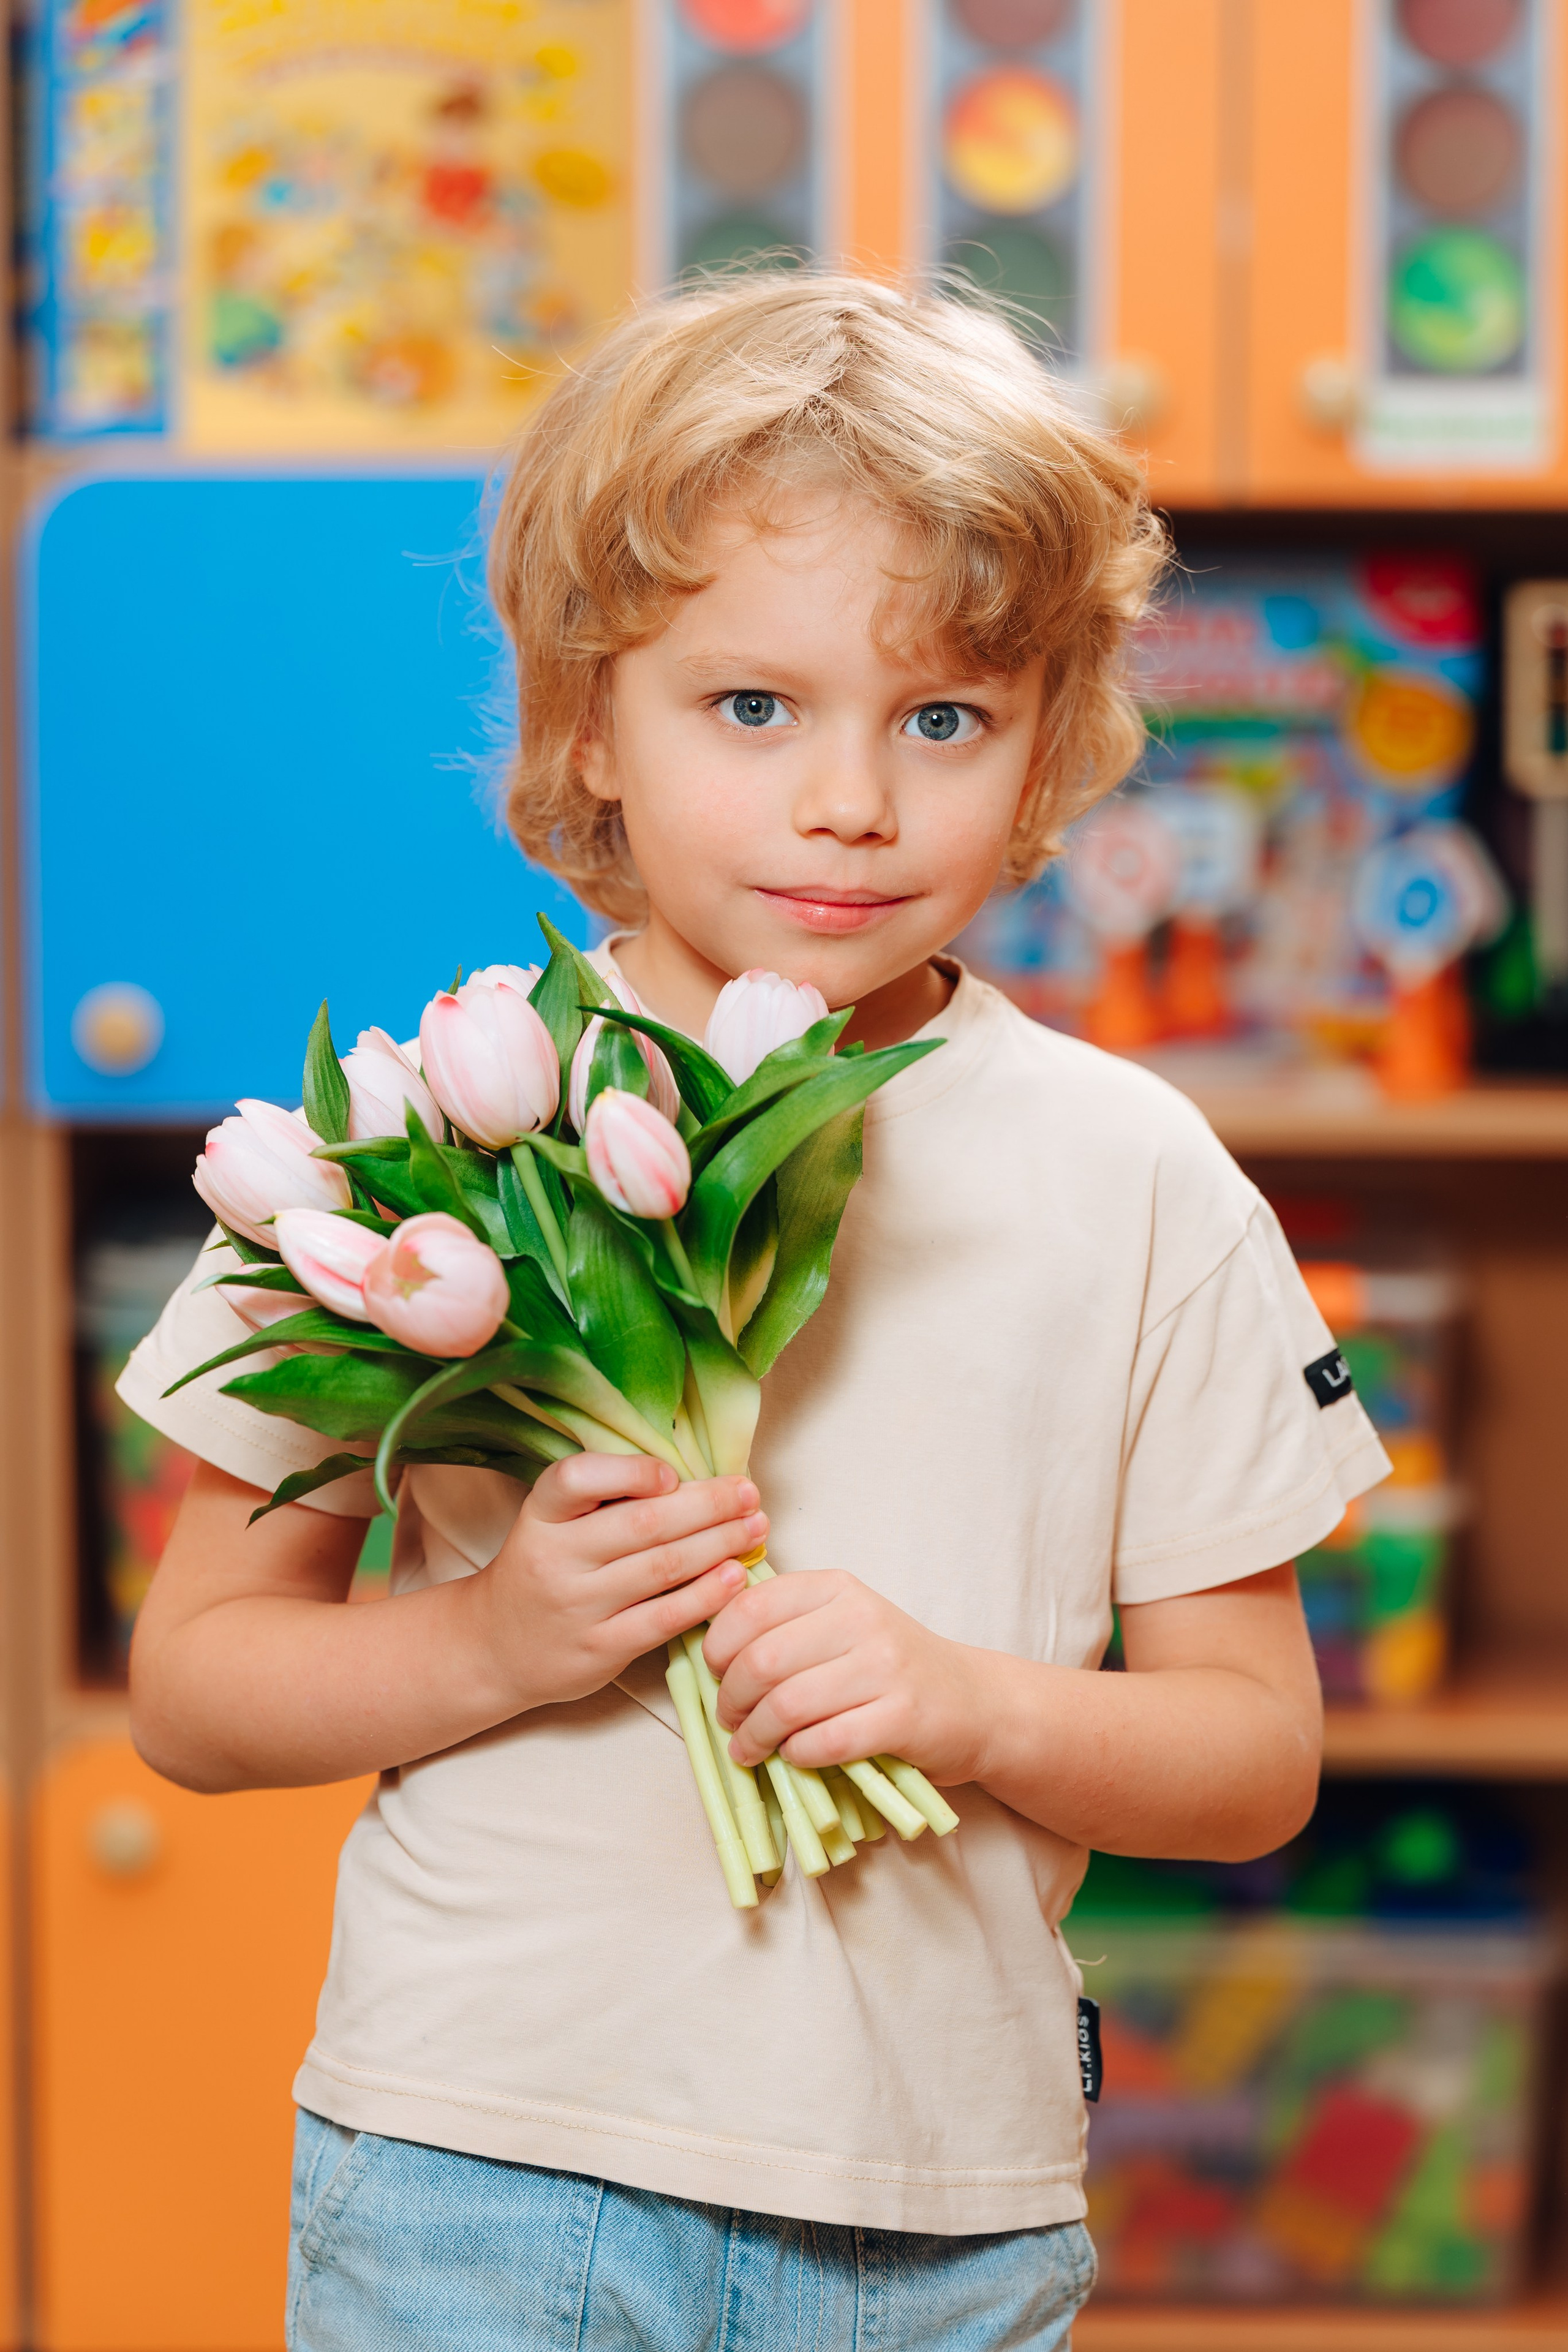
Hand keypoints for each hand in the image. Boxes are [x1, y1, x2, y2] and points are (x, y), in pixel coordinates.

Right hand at [473, 1454, 766, 1714]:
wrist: (496, 1647)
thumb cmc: (545, 1569)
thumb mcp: (553, 1522)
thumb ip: (604, 1496)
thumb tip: (689, 1474)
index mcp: (542, 1514)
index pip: (575, 1478)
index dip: (631, 1472)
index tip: (673, 1474)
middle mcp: (554, 1557)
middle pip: (643, 1523)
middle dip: (708, 1504)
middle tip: (749, 1493)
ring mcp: (576, 1607)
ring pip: (662, 1568)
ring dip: (719, 1544)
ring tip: (755, 1528)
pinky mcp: (598, 1649)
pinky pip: (664, 1617)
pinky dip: (707, 1595)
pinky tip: (735, 1576)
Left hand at [702, 1570, 991, 1782]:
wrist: (972, 1702)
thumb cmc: (891, 1667)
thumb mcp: (841, 1624)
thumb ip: (785, 1626)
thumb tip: (709, 1651)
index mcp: (837, 1587)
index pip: (750, 1608)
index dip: (718, 1648)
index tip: (716, 1674)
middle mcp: (861, 1618)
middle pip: (762, 1661)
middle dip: (730, 1700)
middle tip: (730, 1721)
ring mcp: (885, 1668)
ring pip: (787, 1705)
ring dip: (756, 1736)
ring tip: (750, 1749)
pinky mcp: (903, 1718)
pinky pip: (824, 1742)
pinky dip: (797, 1755)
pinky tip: (795, 1756)